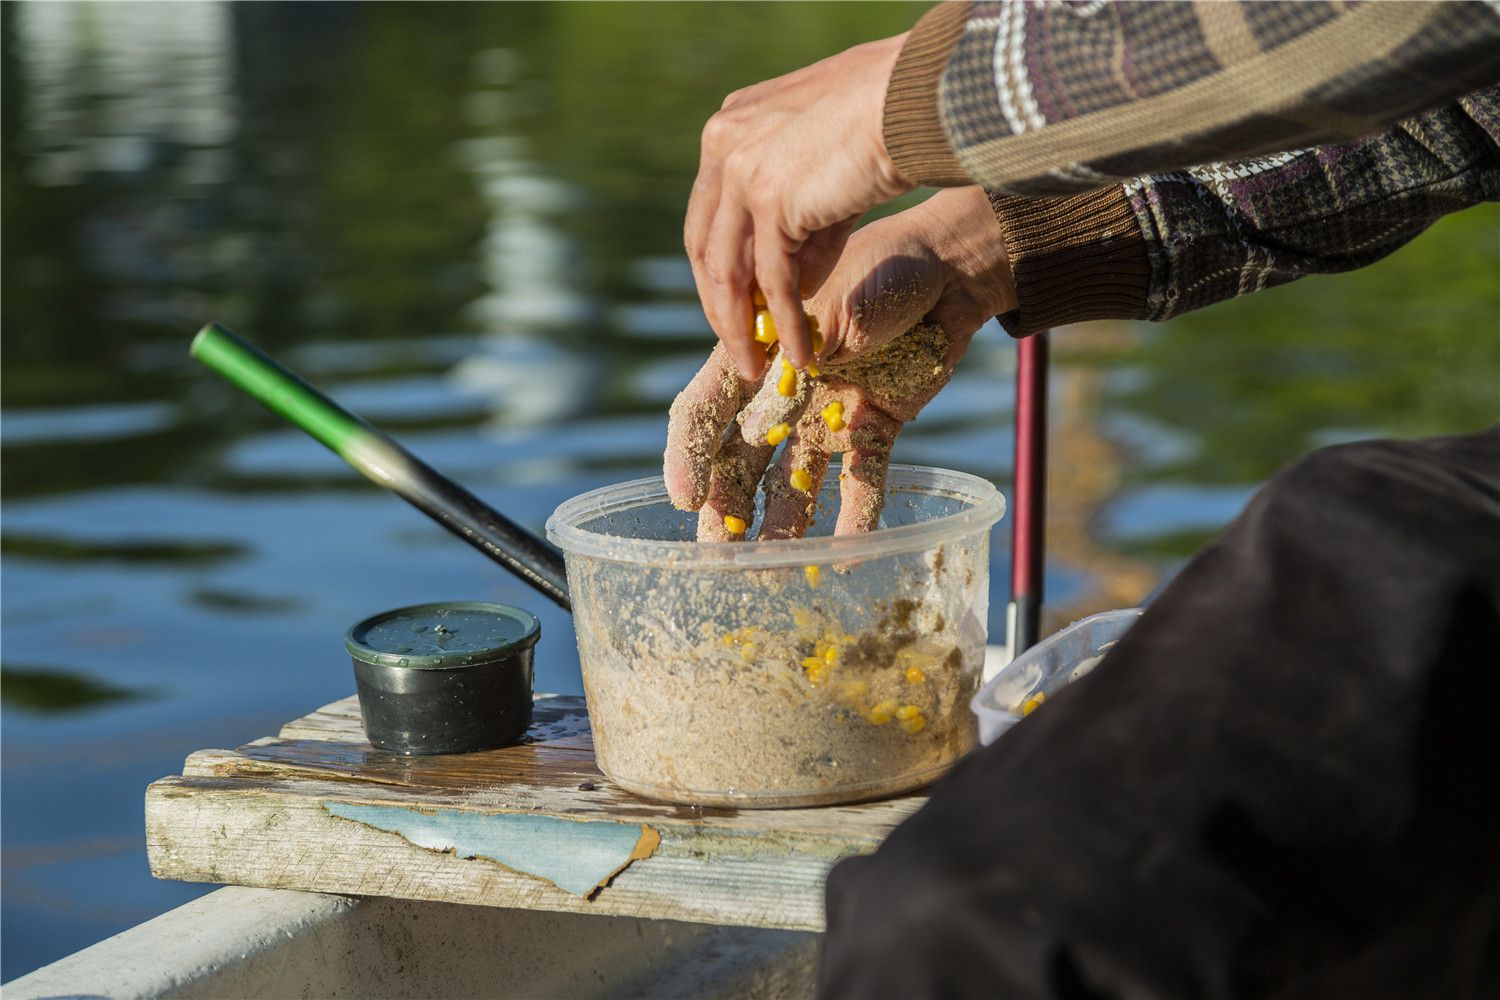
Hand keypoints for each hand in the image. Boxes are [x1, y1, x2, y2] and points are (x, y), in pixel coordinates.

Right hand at [666, 187, 1015, 540]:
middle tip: (717, 563)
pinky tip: (848, 559)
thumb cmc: (886, 267)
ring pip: (792, 482)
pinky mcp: (871, 430)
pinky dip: (856, 520)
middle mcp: (783, 393)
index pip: (706, 408)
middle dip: (725, 512)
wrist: (951, 269)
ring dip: (781, 529)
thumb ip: (817, 348)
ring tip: (773, 575)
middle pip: (741, 460)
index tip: (684, 499)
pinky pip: (860, 482)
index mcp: (756, 353)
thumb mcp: (841, 301)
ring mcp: (826, 416)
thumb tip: (796, 390)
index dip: (688, 454)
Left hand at [685, 33, 914, 381]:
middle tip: (739, 348)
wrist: (918, 93)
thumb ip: (806, 221)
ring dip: (741, 326)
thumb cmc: (892, 115)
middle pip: (705, 244)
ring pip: (729, 270)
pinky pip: (772, 279)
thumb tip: (796, 283)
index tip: (737, 307)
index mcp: (732, 125)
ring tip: (757, 366)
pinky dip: (786, 322)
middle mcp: (725, 143)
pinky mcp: (770, 198)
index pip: (711, 214)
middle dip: (721, 305)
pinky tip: (800, 352)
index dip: (721, 267)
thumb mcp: (832, 171)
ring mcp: (741, 169)